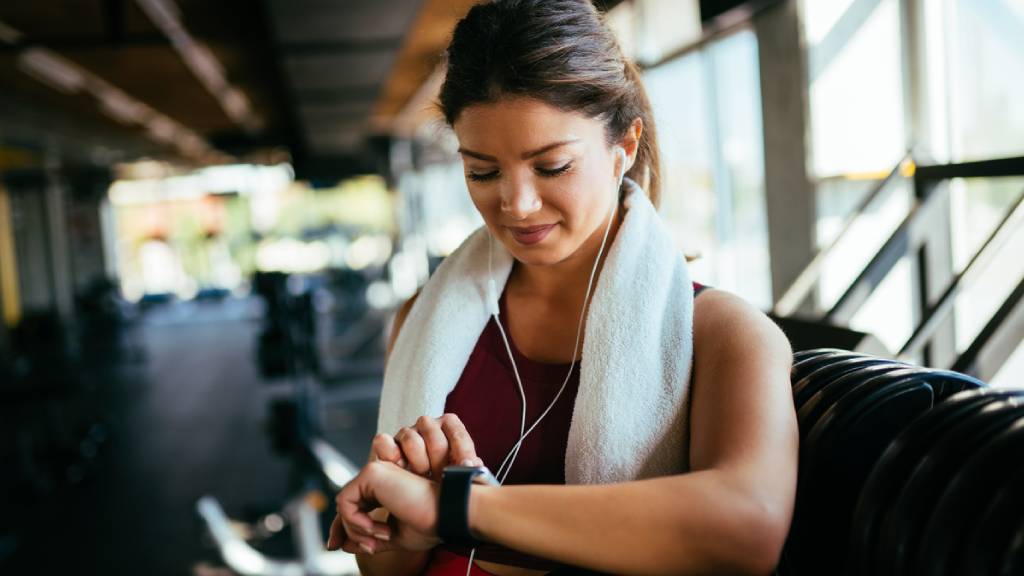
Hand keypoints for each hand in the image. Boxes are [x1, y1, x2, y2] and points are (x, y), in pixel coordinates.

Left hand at [326, 460, 440, 553]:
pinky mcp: (371, 473)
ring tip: (384, 535)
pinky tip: (380, 529)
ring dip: (358, 529)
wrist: (447, 514)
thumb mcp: (394, 537)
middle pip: (345, 505)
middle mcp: (379, 477)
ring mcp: (375, 472)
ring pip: (344, 504)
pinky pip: (345, 502)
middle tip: (370, 548)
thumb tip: (342, 544)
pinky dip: (356, 522)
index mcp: (385, 489)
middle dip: (346, 530)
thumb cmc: (430, 523)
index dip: (342, 527)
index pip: (354, 505)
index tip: (336, 546)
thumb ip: (368, 539)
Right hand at [372, 414, 483, 479]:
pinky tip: (399, 468)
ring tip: (422, 476)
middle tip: (440, 475)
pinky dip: (390, 454)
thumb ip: (468, 468)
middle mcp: (426, 428)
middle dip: (438, 457)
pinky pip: (382, 441)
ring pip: (409, 438)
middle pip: (431, 431)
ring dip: (417, 461)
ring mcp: (404, 435)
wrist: (419, 501)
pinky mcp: (384, 446)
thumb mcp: (460, 476)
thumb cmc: (442, 486)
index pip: (454, 428)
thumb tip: (471, 466)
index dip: (461, 448)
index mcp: (447, 430)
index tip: (465, 467)